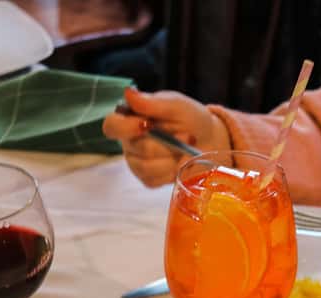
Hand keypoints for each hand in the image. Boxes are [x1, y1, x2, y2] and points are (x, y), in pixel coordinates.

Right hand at [101, 87, 230, 186]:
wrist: (208, 140)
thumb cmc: (190, 118)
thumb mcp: (176, 105)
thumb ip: (153, 102)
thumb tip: (128, 93)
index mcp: (130, 119)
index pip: (111, 126)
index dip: (125, 128)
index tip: (148, 125)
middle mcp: (129, 142)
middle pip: (138, 149)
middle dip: (168, 144)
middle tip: (187, 135)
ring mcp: (137, 163)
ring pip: (148, 167)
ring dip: (173, 158)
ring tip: (186, 148)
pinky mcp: (148, 179)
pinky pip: (155, 180)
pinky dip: (172, 172)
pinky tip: (180, 162)